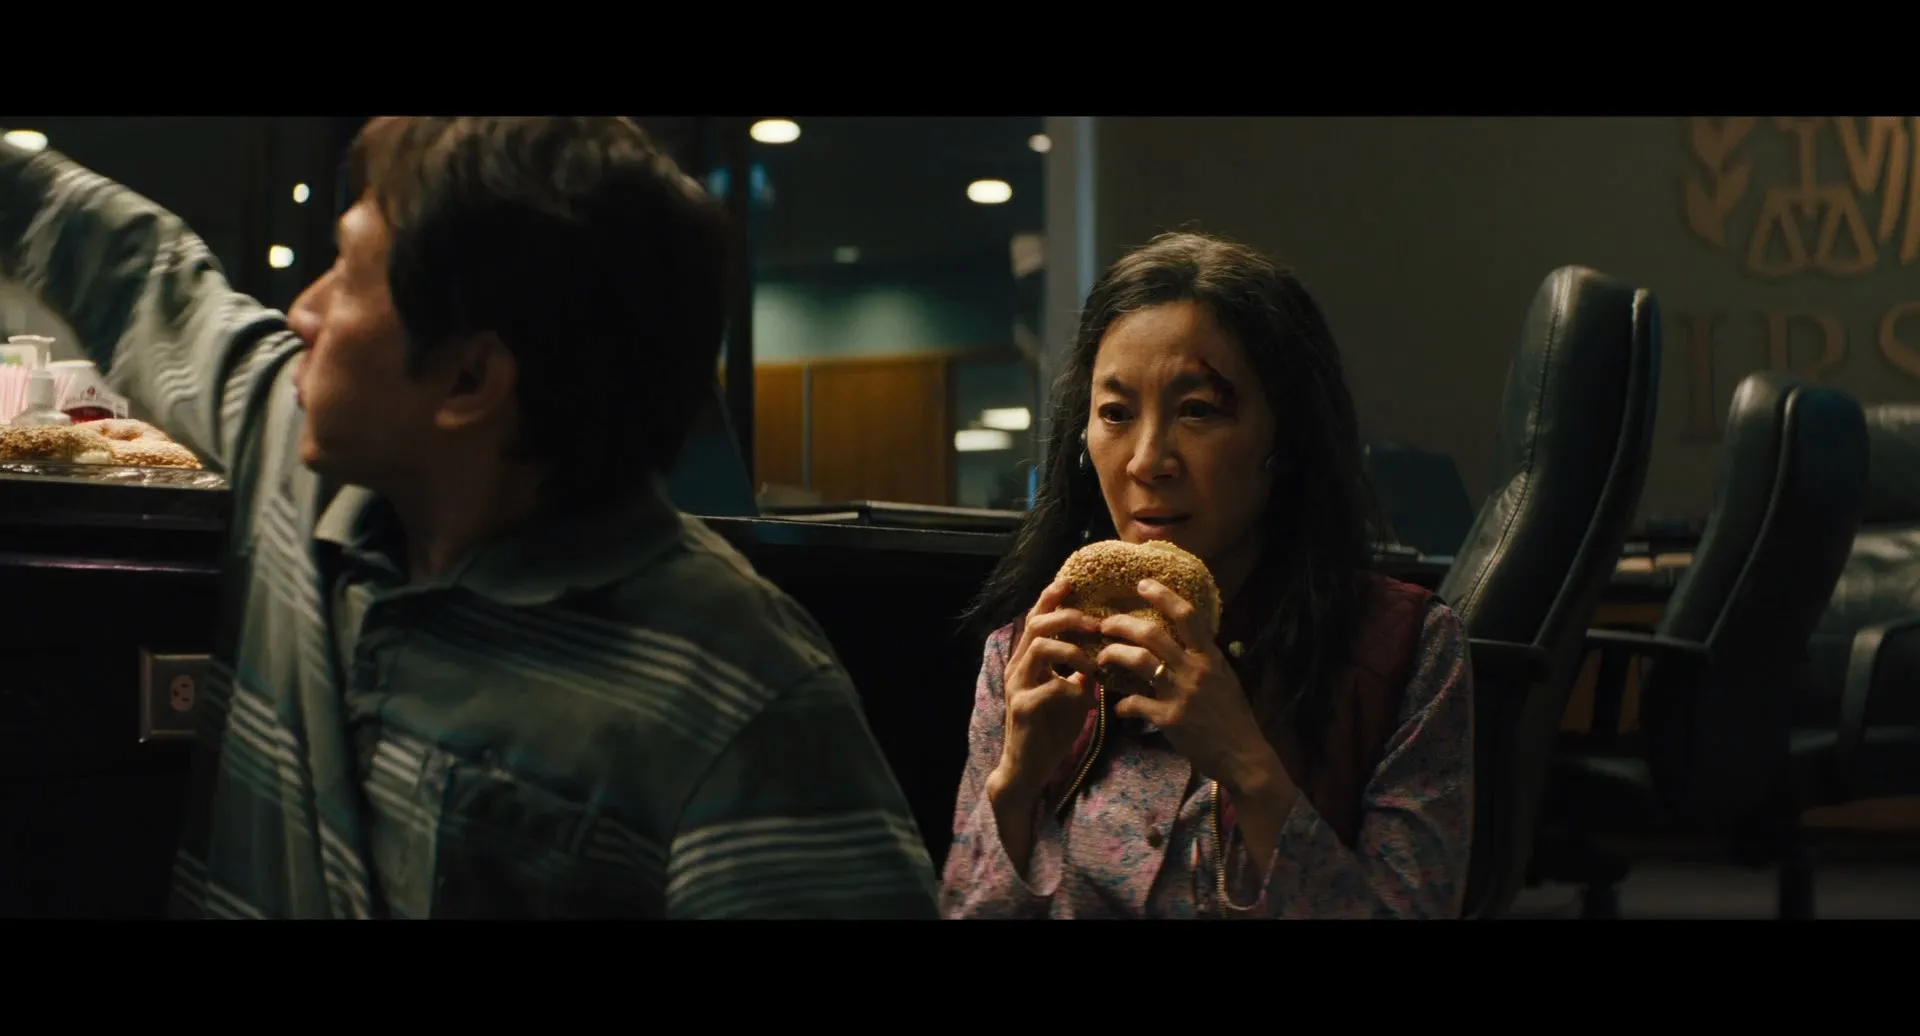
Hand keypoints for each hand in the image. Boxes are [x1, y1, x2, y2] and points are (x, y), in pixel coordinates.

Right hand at [990, 577, 1100, 806]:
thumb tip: (1106, 651)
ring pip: (1041, 648)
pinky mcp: (1023, 708)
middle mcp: (1018, 667)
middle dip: (1069, 617)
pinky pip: (1052, 686)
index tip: (1071, 582)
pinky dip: (1074, 688)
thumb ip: (1082, 671)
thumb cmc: (1051, 728)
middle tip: (1096, 622)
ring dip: (1073, 650)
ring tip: (1094, 663)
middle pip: (1038, 624)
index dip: (1051, 598)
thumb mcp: (1072, 694)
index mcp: (1028, 660)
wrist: (1029, 767)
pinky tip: (1087, 698)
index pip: (1037, 619)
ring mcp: (1017, 686)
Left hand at [1095, 578, 1283, 795]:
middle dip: (1121, 624)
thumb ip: (1204, 659)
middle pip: (1151, 634)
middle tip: (1105, 624)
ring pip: (1138, 661)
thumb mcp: (1225, 679)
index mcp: (1211, 657)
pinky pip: (1135, 703)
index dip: (1163, 595)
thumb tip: (1186, 640)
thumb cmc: (1234, 718)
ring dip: (1113, 655)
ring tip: (1101, 657)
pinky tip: (1119, 707)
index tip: (1142, 584)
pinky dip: (1122, 704)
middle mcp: (1195, 670)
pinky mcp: (1169, 719)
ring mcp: (1181, 694)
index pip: (1187, 616)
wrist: (1242, 756)